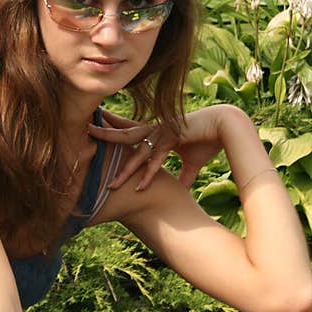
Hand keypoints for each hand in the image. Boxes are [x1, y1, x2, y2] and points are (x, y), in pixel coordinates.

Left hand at [88, 106, 229, 190]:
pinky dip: (148, 174)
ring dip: (124, 170)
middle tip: (85, 131)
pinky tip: (139, 187)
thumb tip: (180, 188)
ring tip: (110, 184)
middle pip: (126, 135)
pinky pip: (157, 160)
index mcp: (158, 132)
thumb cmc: (208, 140)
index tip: (97, 123)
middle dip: (106, 135)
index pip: (131, 130)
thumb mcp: (193, 162)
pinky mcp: (173, 140)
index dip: (114, 127)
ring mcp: (163, 134)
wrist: (225, 127)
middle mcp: (157, 131)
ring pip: (138, 152)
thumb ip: (183, 175)